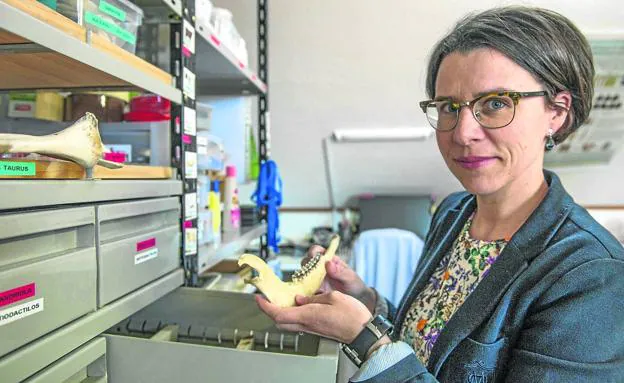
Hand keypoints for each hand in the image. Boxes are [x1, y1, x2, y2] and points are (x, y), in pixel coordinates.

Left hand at [256, 291, 371, 343]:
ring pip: (288, 322)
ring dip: (281, 312)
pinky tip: (298, 304)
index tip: (259, 298)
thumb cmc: (352, 316)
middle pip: (280, 320)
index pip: (278, 313)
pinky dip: (292, 313)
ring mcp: (311, 328)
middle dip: (270, 309)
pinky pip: (298, 322)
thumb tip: (300, 299)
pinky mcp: (316, 329)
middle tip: (268, 298)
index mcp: (308, 315)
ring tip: (281, 299)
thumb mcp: (333, 297)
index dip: (266, 306)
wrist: (363, 332)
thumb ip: (313, 297)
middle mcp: (306, 324)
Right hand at [303, 246, 376, 312]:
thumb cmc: (354, 285)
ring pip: (302, 277)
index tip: (313, 257)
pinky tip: (311, 297)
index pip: (315, 251)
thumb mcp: (350, 278)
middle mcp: (318, 269)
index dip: (313, 252)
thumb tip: (328, 263)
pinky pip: (303, 291)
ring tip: (312, 288)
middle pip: (305, 263)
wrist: (356, 301)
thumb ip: (340, 271)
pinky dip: (304, 293)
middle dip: (306, 267)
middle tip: (311, 275)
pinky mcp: (311, 292)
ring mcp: (313, 280)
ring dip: (303, 281)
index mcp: (327, 260)